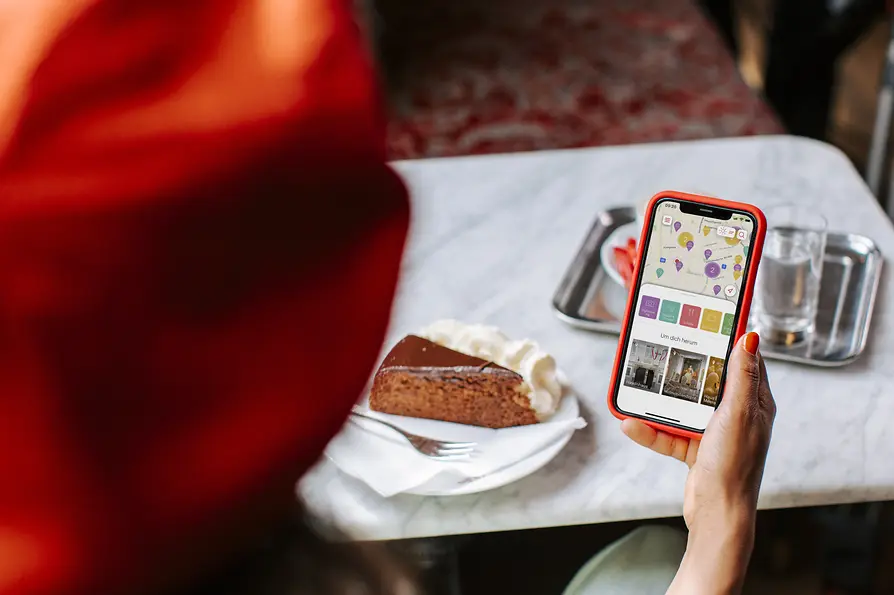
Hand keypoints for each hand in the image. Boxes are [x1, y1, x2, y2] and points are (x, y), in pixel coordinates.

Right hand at [621, 332, 775, 593]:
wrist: (717, 515)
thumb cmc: (734, 466)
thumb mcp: (738, 414)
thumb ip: (740, 376)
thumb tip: (750, 336)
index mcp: (755, 402)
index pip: (743, 360)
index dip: (726, 338)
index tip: (705, 317)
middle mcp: (736, 415)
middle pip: (706, 379)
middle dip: (682, 366)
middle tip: (662, 345)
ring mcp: (714, 432)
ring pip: (682, 405)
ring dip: (658, 401)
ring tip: (638, 388)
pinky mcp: (694, 449)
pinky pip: (668, 432)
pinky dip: (650, 429)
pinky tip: (631, 424)